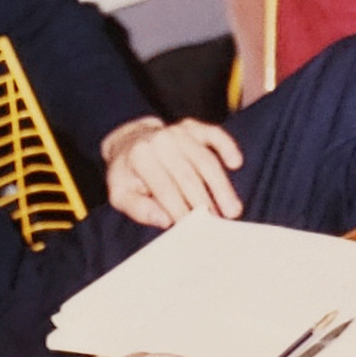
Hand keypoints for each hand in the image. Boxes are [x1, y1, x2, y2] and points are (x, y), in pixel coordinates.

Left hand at [100, 116, 243, 226]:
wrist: (129, 142)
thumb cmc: (127, 174)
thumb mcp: (120, 194)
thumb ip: (138, 209)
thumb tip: (164, 220)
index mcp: (141, 156)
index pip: (166, 188)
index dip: (181, 210)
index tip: (194, 229)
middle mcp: (161, 141)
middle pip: (189, 176)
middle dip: (205, 203)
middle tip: (219, 225)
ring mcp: (179, 132)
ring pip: (206, 161)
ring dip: (222, 186)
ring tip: (233, 209)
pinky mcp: (193, 127)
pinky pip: (215, 134)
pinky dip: (227, 147)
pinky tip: (236, 164)